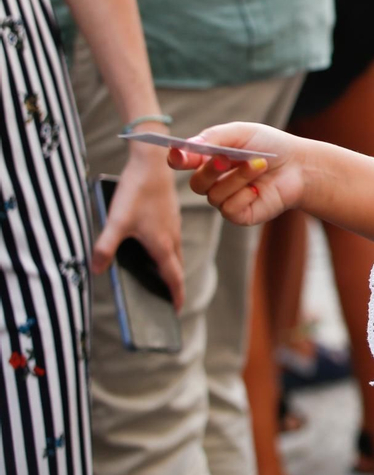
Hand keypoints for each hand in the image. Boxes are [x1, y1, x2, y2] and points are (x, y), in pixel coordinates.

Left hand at [94, 142, 184, 309]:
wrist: (153, 163)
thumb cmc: (137, 192)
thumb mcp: (116, 221)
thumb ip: (105, 247)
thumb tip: (96, 270)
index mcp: (162, 244)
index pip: (173, 277)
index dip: (175, 296)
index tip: (175, 311)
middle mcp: (171, 237)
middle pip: (176, 268)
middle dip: (172, 285)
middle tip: (165, 300)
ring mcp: (173, 226)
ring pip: (174, 253)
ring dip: (170, 268)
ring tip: (158, 278)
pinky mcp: (170, 216)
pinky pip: (171, 241)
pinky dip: (166, 252)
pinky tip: (153, 248)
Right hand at [169, 124, 309, 227]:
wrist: (299, 166)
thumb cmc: (270, 146)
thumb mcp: (241, 133)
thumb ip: (214, 138)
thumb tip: (184, 148)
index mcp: (208, 158)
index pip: (182, 161)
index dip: (177, 159)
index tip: (178, 154)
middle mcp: (213, 181)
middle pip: (196, 182)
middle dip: (210, 169)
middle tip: (225, 158)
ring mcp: (225, 199)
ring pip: (215, 195)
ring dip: (238, 177)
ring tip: (261, 165)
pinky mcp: (239, 214)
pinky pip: (229, 209)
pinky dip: (244, 196)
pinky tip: (259, 189)